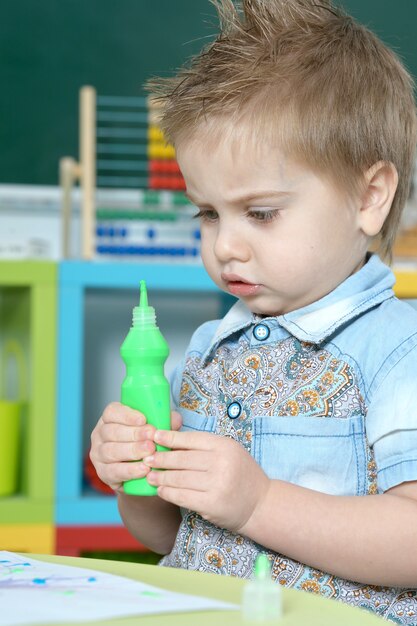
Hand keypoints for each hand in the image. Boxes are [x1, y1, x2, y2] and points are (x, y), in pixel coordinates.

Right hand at [89, 402, 181, 492]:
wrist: (140, 475)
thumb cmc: (147, 442)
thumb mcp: (155, 429)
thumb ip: (165, 421)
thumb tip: (176, 418)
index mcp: (110, 418)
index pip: (112, 412)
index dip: (126, 415)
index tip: (143, 419)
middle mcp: (100, 434)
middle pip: (112, 432)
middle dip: (133, 434)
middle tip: (151, 437)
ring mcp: (99, 454)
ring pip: (111, 451)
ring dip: (132, 451)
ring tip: (150, 451)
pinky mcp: (103, 473)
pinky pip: (114, 471)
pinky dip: (130, 470)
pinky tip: (144, 468)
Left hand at [143, 430, 269, 533]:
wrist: (261, 503)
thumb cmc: (241, 474)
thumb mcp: (229, 451)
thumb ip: (205, 446)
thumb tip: (172, 441)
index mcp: (224, 445)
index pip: (190, 439)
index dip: (169, 438)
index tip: (154, 436)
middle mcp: (220, 463)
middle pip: (181, 459)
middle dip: (160, 458)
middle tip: (145, 458)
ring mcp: (216, 484)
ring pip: (179, 478)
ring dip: (161, 477)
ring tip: (150, 475)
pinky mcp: (211, 504)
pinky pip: (182, 496)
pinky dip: (168, 492)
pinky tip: (161, 490)